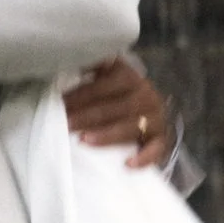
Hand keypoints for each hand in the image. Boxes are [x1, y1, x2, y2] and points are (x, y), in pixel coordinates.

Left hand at [63, 54, 178, 171]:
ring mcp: (156, 119)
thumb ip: (94, 69)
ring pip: (131, 127)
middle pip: (117, 106)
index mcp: (131, 77)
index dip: (84, 92)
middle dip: (88, 115)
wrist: (151, 114)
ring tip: (83, 140)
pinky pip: (155, 149)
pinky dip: (143, 157)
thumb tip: (70, 58)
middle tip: (66, 123)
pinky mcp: (161, 140)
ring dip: (106, 134)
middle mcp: (146, 96)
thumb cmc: (120, 97)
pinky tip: (128, 163)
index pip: (107, 84)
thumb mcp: (109, 78)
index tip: (61, 101)